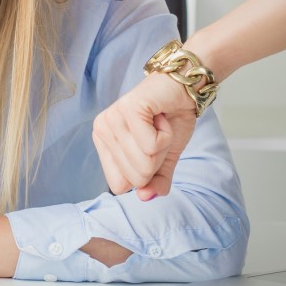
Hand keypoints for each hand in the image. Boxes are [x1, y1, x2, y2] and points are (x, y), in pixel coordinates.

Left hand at [91, 72, 195, 199]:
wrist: (184, 88)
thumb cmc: (170, 120)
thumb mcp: (164, 159)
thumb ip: (156, 182)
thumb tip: (145, 198)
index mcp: (103, 144)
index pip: (120, 186)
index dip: (144, 174)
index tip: (151, 147)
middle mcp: (101, 130)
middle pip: (135, 177)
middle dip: (157, 159)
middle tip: (157, 133)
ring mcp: (112, 118)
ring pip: (144, 163)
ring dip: (163, 145)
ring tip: (158, 124)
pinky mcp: (128, 109)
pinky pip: (152, 145)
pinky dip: (167, 135)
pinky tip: (161, 116)